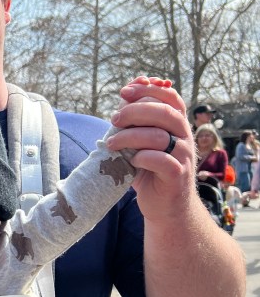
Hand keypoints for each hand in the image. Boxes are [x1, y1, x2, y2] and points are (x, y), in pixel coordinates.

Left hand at [105, 76, 194, 221]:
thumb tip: (125, 96)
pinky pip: (160, 160)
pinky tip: (130, 161)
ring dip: (129, 136)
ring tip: (111, 143)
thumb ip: (136, 121)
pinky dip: (141, 157)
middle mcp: (185, 136)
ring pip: (158, 136)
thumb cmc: (149, 171)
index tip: (124, 92)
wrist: (165, 207)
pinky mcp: (177, 175)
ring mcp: (183, 156)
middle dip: (134, 111)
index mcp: (177, 124)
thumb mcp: (141, 143)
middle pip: (164, 112)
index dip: (148, 89)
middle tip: (114, 120)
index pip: (169, 97)